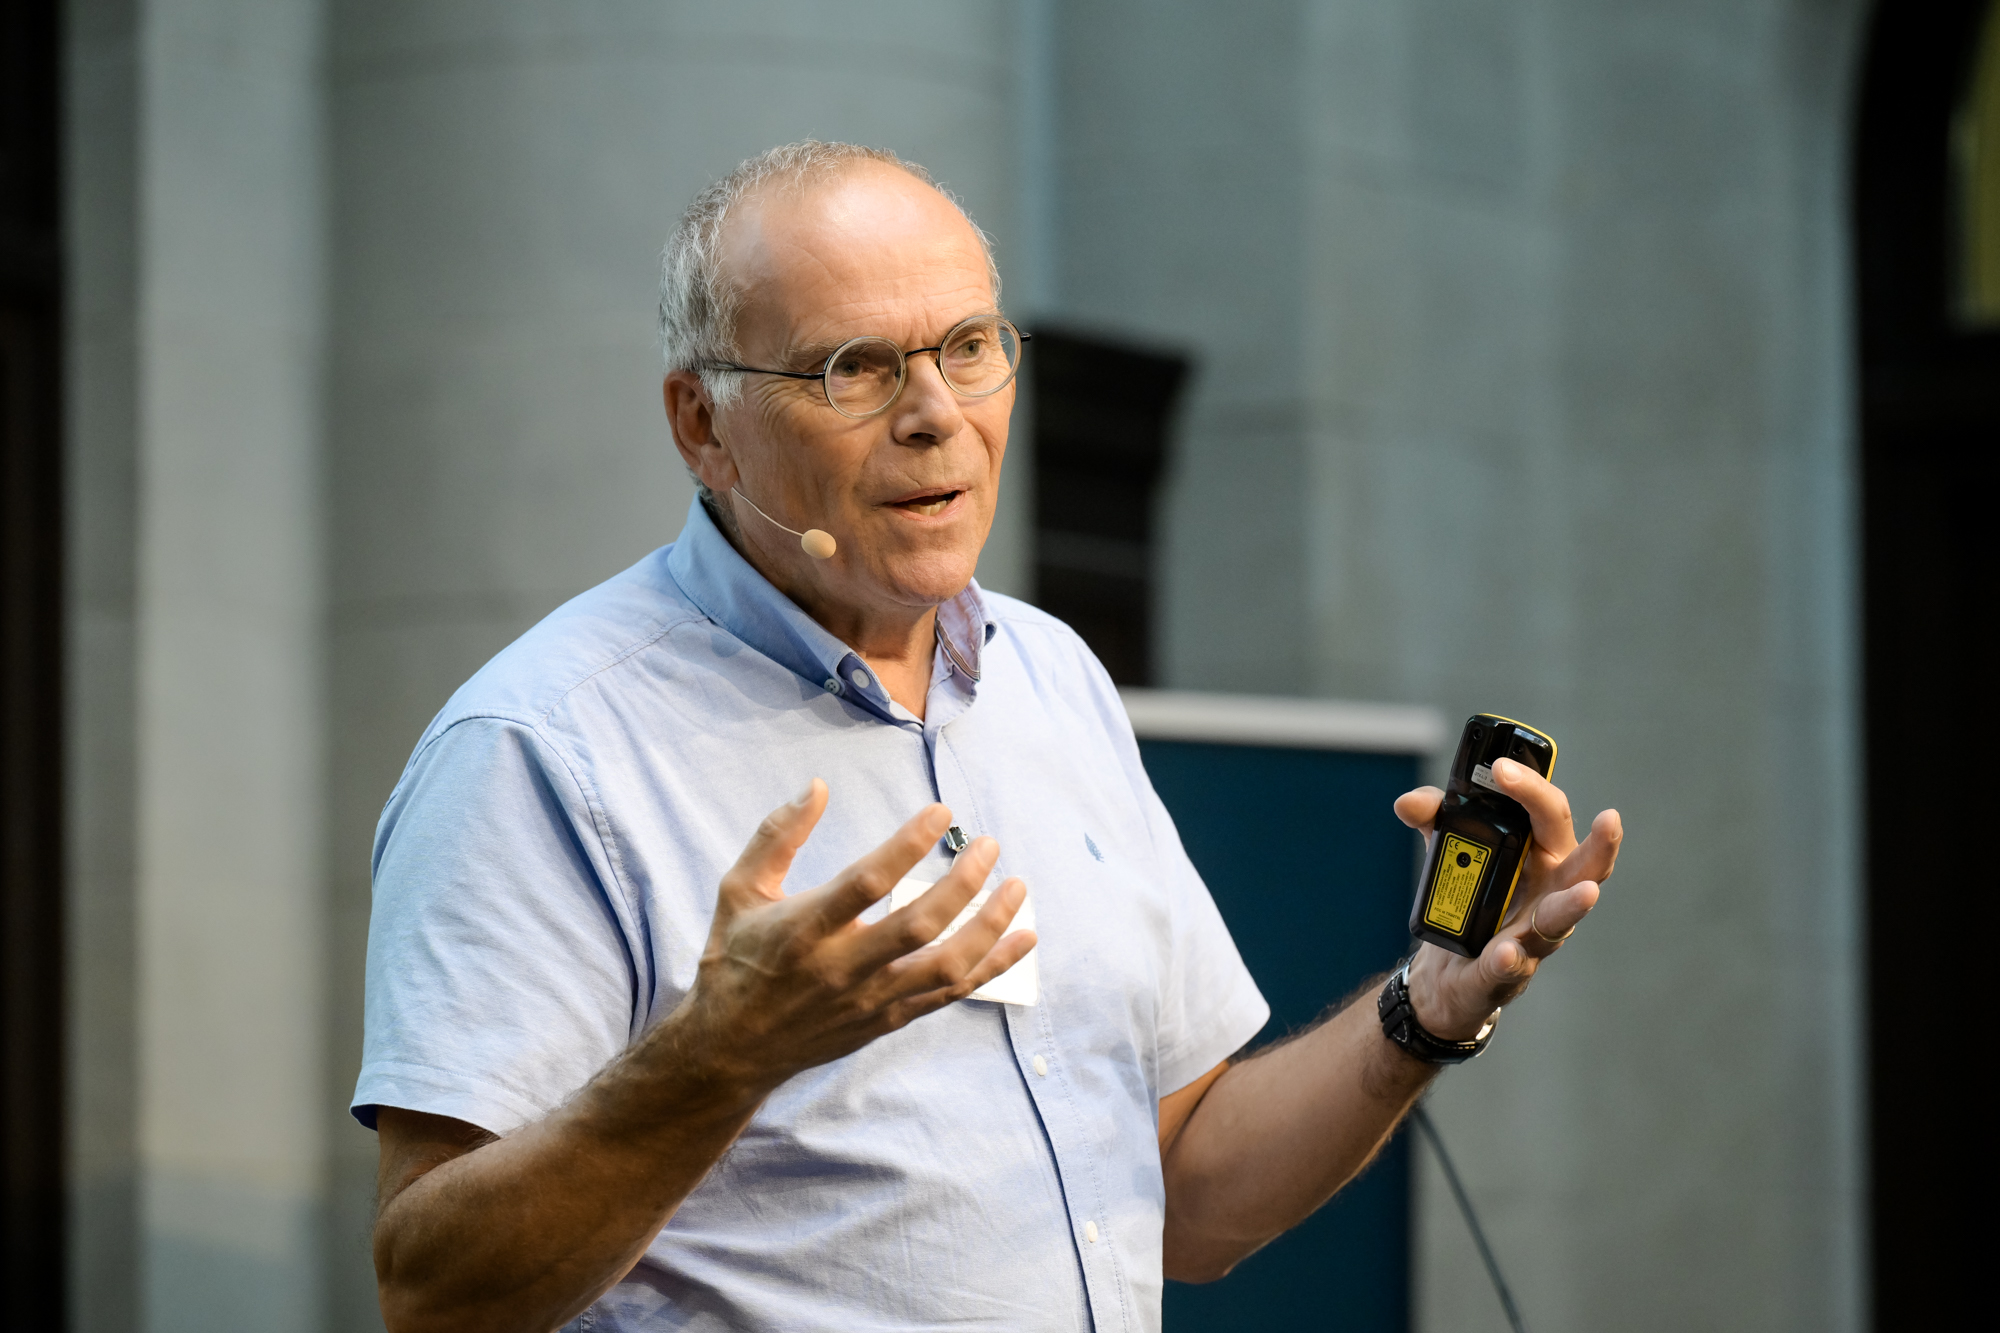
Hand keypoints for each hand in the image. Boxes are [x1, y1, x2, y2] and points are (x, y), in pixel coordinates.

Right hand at [670, 780, 1035, 1095]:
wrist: (731, 1049)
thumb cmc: (736, 959)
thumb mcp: (739, 890)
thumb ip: (777, 836)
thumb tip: (816, 786)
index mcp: (805, 929)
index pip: (867, 883)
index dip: (909, 845)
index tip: (942, 812)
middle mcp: (843, 967)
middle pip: (918, 924)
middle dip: (963, 882)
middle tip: (988, 845)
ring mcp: (870, 999)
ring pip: (946, 964)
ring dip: (991, 925)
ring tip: (1017, 886)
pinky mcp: (888, 1019)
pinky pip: (952, 993)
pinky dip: (993, 965)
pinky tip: (1024, 937)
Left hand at [1392, 760, 1621, 1039]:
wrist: (1445, 971)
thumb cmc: (1468, 902)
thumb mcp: (1450, 853)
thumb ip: (1434, 820)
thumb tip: (1411, 803)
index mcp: (1541, 859)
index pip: (1550, 816)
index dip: (1531, 788)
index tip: (1501, 768)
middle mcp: (1549, 896)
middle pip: (1584, 868)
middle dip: (1601, 846)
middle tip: (1610, 818)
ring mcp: (1533, 937)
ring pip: (1560, 921)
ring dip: (1572, 906)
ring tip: (1585, 893)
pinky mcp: (1505, 972)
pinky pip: (1510, 966)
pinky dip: (1508, 960)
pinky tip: (1504, 951)